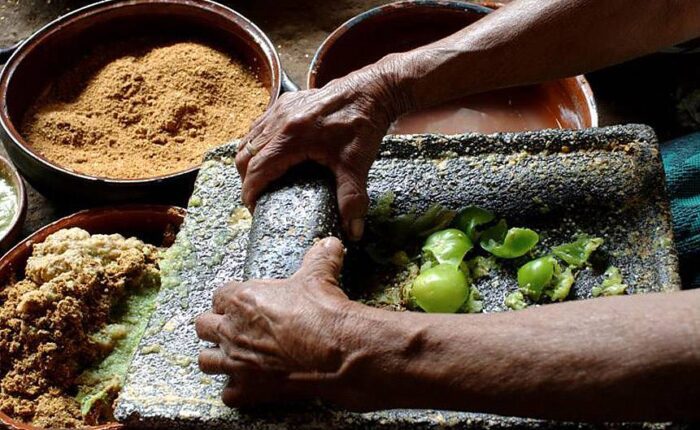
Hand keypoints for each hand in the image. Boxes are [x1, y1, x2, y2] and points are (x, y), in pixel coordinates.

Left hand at [195, 237, 354, 406]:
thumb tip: (330, 243)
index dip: (229, 299)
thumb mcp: (319, 277)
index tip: (240, 302)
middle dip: (215, 326)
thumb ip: (319, 258)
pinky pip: (227, 394)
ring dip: (216, 357)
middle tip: (234, 327)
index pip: (218, 295)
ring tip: (232, 355)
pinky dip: (236, 389)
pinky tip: (250, 383)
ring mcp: (237, 362)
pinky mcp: (248, 389)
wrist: (336, 351)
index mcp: (242, 300)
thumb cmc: (321, 312)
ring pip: (205, 361)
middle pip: (203, 326)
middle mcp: (232, 330)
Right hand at [236, 64, 406, 240]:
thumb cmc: (363, 123)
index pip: (256, 169)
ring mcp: (280, 108)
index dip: (250, 192)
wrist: (373, 89)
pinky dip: (258, 144)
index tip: (255, 209)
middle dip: (246, 180)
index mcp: (292, 136)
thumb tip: (352, 232)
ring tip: (262, 180)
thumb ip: (352, 199)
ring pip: (249, 138)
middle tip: (259, 198)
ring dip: (249, 161)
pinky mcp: (286, 102)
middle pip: (245, 154)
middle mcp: (280, 119)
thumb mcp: (357, 164)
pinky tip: (273, 156)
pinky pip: (259, 126)